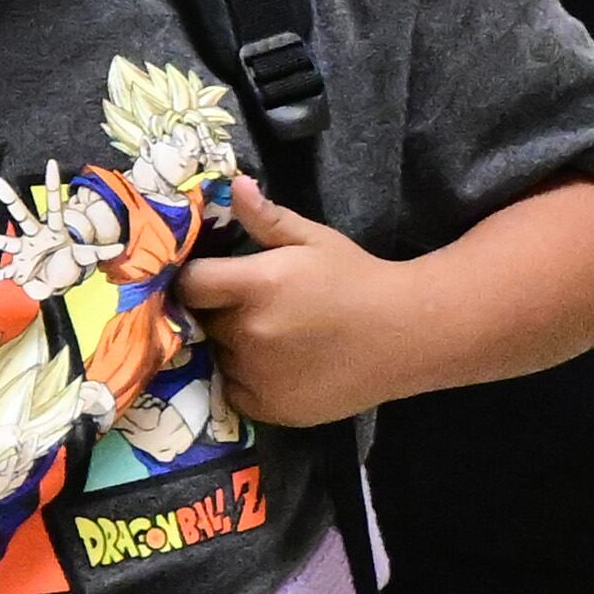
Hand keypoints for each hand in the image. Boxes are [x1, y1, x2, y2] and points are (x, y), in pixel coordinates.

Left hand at [173, 184, 408, 426]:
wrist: (403, 334)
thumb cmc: (356, 278)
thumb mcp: (314, 240)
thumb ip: (268, 218)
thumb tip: (236, 186)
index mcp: (255, 285)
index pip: (190, 284)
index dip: (195, 279)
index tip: (210, 278)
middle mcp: (247, 332)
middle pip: (202, 322)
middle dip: (217, 312)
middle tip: (248, 305)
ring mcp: (256, 375)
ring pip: (218, 357)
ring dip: (231, 346)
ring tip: (268, 335)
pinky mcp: (268, 407)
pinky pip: (233, 390)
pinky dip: (245, 378)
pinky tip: (275, 363)